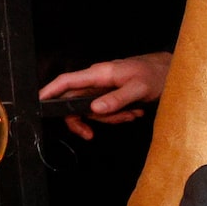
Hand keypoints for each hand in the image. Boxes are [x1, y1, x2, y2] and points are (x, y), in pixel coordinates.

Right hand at [40, 53, 171, 139]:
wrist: (170, 71)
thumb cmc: (156, 74)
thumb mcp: (140, 88)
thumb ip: (118, 98)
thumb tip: (95, 109)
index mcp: (99, 74)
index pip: (66, 81)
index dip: (49, 92)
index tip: (37, 103)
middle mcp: (97, 80)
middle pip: (74, 102)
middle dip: (84, 120)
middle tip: (90, 135)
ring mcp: (104, 88)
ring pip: (92, 110)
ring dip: (111, 118)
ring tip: (132, 114)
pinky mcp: (111, 95)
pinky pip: (106, 110)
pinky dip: (119, 115)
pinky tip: (134, 112)